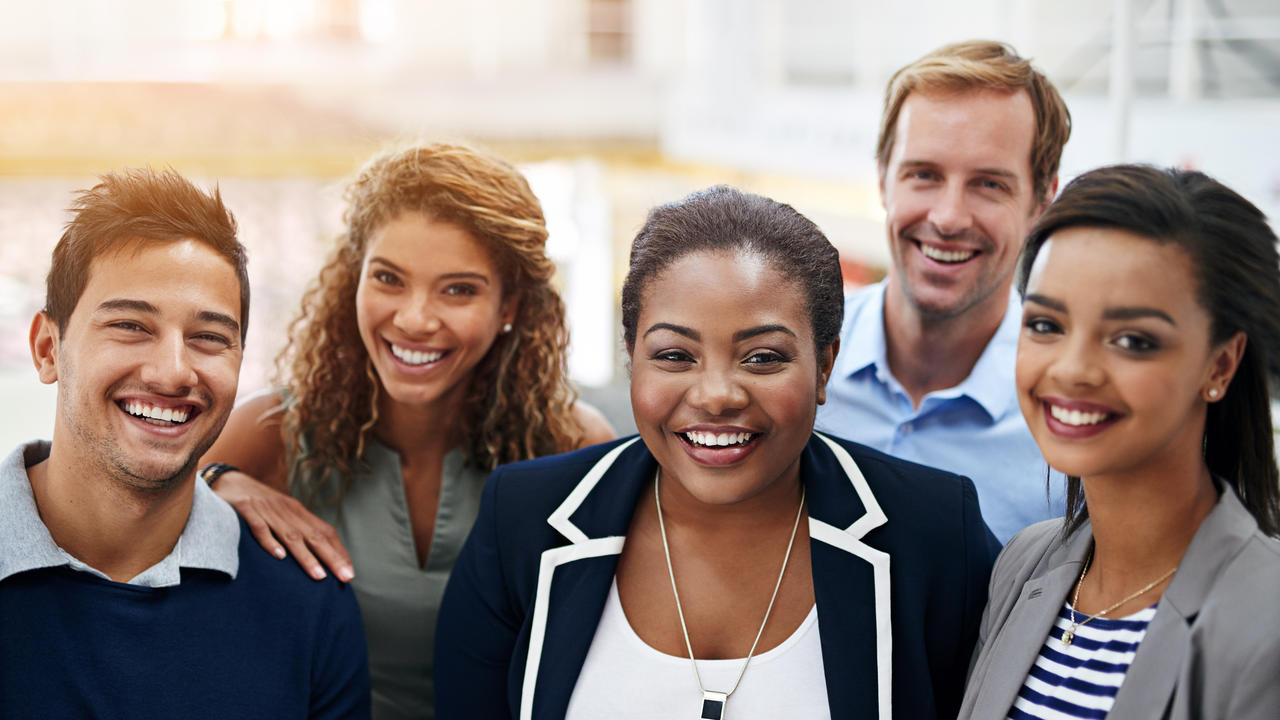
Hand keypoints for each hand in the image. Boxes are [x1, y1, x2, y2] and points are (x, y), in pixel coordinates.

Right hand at [212, 470, 354, 581]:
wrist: (228, 481)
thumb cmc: (258, 504)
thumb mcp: (281, 514)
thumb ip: (297, 531)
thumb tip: (318, 557)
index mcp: (298, 512)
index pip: (325, 532)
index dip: (339, 552)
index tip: (349, 573)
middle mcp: (287, 510)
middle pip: (314, 536)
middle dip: (331, 558)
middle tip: (345, 577)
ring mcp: (267, 509)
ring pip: (291, 535)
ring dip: (306, 556)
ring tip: (319, 575)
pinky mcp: (245, 509)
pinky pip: (259, 527)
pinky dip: (269, 541)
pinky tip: (279, 556)